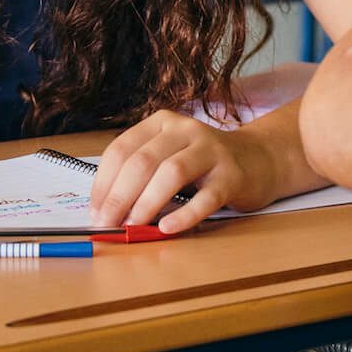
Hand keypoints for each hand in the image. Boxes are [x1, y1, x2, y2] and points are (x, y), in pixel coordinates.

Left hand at [87, 110, 276, 233]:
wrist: (257, 160)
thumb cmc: (203, 164)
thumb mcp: (168, 157)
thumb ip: (141, 176)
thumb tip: (106, 211)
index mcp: (161, 122)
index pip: (122, 149)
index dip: (104, 182)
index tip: (94, 211)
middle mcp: (185, 129)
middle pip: (143, 161)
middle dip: (119, 196)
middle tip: (107, 224)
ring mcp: (211, 150)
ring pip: (171, 173)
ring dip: (146, 203)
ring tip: (132, 227)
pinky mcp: (232, 175)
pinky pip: (206, 197)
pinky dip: (184, 214)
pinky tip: (167, 229)